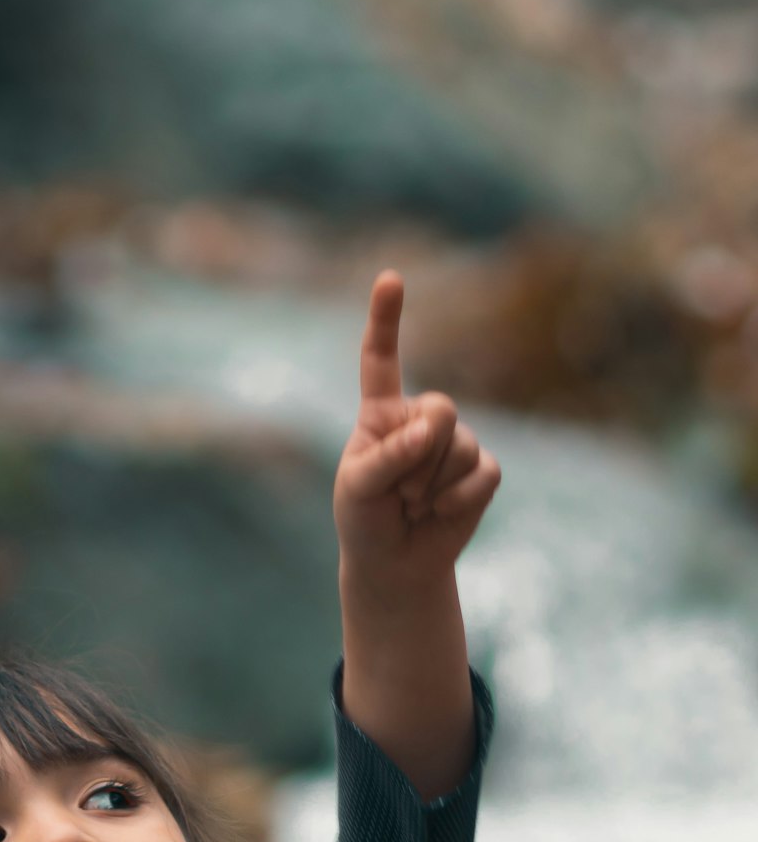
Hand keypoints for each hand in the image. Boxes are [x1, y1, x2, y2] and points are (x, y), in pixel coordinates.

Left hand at [333, 269, 501, 593]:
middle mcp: (420, 418)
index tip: (391, 277)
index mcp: (380, 412)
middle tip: (400, 493)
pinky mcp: (482, 470)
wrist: (395, 564)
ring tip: (415, 506)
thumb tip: (430, 434)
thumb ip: (388, 456)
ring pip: (461, 446)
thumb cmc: (365, 519)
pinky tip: (441, 513)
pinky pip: (483, 473)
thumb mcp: (358, 489)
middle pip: (441, 409)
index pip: (381, 359)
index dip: (386, 318)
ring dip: (434, 486)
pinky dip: (459, 500)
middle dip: (421, 456)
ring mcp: (455, 442)